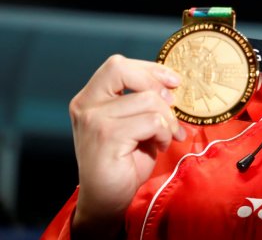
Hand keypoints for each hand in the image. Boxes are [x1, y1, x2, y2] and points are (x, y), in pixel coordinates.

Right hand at [69, 55, 185, 236]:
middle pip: (123, 70)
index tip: (173, 82)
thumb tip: (173, 84)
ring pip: (148, 100)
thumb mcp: (135, 121)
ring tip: (164, 136)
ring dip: (167, 119)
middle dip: (156, 86)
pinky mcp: (106, 137)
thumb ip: (144, 99)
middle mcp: (86, 104)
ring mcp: (93, 120)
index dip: (149, 69)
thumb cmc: (125, 159)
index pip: (118, 65)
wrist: (108, 198)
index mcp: (91, 97)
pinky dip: (164, 133)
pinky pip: (151, 122)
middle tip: (170, 108)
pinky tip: (158, 145)